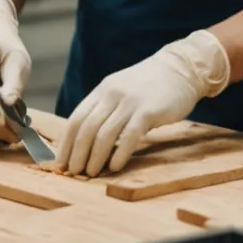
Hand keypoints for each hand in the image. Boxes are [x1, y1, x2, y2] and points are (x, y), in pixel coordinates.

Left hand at [57, 31, 229, 176]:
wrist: (181, 68)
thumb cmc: (151, 85)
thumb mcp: (122, 91)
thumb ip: (106, 110)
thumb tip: (88, 142)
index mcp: (102, 91)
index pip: (76, 119)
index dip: (65, 144)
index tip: (60, 163)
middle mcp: (112, 95)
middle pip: (86, 129)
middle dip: (77, 154)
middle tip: (73, 173)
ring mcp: (130, 102)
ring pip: (104, 134)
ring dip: (94, 158)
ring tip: (90, 173)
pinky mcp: (148, 111)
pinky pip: (128, 136)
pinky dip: (119, 154)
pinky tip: (114, 167)